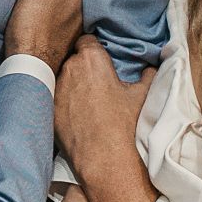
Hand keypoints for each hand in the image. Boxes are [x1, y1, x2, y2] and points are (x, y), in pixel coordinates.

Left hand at [56, 37, 155, 183]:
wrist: (106, 160)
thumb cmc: (126, 124)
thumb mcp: (144, 95)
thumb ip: (148, 74)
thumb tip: (151, 67)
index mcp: (91, 59)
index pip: (87, 41)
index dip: (95, 48)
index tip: (102, 59)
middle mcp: (69, 69)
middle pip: (74, 60)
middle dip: (84, 67)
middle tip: (99, 82)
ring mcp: (56, 90)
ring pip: (64, 79)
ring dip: (73, 85)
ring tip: (88, 100)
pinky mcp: (49, 111)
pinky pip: (57, 99)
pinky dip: (66, 103)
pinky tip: (78, 115)